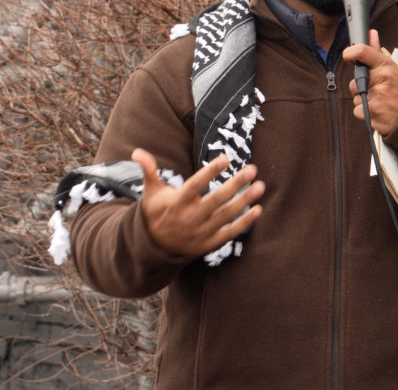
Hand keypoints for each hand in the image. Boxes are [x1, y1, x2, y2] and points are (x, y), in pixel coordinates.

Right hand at [136, 148, 263, 256]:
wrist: (153, 246)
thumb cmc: (156, 211)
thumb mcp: (151, 192)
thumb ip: (149, 171)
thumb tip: (137, 151)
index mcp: (176, 203)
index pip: (195, 186)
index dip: (209, 173)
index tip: (225, 158)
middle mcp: (189, 218)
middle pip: (215, 200)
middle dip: (235, 184)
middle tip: (252, 169)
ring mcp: (200, 232)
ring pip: (226, 216)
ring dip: (244, 201)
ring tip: (260, 186)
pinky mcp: (209, 243)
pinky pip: (229, 233)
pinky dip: (244, 223)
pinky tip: (258, 209)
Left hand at [343, 28, 397, 134]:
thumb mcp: (392, 68)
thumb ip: (376, 51)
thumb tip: (371, 33)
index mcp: (386, 66)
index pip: (362, 51)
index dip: (350, 52)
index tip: (348, 56)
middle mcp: (382, 78)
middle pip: (353, 82)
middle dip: (361, 88)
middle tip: (376, 90)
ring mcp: (377, 95)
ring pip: (355, 97)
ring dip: (363, 102)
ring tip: (379, 101)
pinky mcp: (372, 112)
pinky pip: (356, 110)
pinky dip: (364, 113)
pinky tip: (377, 111)